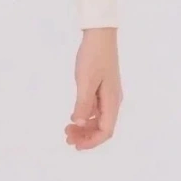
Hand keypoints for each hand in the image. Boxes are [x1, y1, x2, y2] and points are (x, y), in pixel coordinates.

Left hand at [65, 27, 121, 149]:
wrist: (99, 35)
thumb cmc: (93, 56)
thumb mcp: (85, 81)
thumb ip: (83, 104)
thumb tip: (79, 124)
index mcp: (112, 101)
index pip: (106, 131)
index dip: (92, 142)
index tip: (76, 146)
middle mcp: (113, 101)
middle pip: (102, 128)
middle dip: (86, 136)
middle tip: (66, 137)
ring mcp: (108, 95)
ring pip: (98, 119)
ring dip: (84, 128)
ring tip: (68, 129)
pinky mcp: (102, 88)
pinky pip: (95, 110)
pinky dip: (85, 116)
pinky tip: (73, 117)